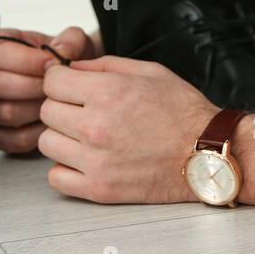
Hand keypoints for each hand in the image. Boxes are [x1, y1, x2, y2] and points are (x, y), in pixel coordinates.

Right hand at [0, 26, 96, 153]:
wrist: (70, 84)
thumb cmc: (64, 61)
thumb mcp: (72, 42)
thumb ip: (69, 41)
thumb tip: (60, 57)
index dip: (27, 60)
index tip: (52, 64)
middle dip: (34, 86)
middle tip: (57, 87)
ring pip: (6, 112)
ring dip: (38, 109)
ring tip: (57, 102)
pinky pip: (13, 139)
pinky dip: (38, 133)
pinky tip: (52, 122)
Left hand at [37, 55, 219, 203]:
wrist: (208, 153)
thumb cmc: (183, 112)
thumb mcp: (150, 71)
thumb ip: (105, 65)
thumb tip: (71, 67)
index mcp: (107, 92)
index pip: (51, 81)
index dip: (60, 80)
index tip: (70, 85)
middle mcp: (96, 125)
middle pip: (47, 111)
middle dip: (62, 106)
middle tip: (83, 110)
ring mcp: (95, 160)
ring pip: (46, 143)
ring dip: (62, 137)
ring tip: (86, 136)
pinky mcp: (99, 189)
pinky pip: (56, 177)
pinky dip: (66, 169)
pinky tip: (85, 160)